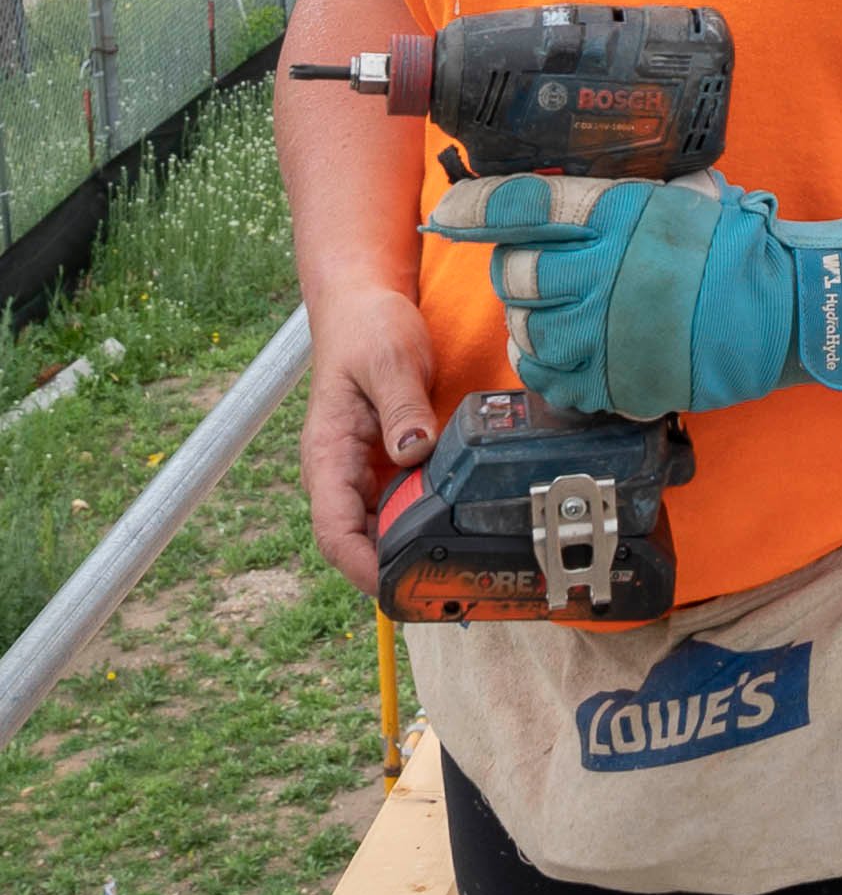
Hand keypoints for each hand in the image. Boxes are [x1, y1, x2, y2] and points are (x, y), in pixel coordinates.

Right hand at [300, 287, 439, 597]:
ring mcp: (365, 469)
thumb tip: (412, 451)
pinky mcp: (389, 460)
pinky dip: (426, 518)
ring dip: (413, 547)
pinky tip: (461, 526)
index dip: (360, 567)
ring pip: (384, 526)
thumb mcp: (390, 361)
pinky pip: (404, 501)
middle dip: (393, 569)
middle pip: (359, 540)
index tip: (395, 586)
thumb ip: (402, 407)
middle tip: (446, 588)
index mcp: (327, 456)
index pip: (332, 531)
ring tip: (460, 566)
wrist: (366, 307)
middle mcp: (341, 472)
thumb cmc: (369, 330)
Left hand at [430, 175, 841, 418]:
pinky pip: (550, 378)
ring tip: (560, 315)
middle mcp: (601, 272)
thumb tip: (547, 202)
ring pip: (526, 330)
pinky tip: (568, 352)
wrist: (785, 309)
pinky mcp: (614, 380)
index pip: (521, 205)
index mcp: (616, 216)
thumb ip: (611, 203)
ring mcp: (604, 332)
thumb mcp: (675, 199)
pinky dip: (549, 365)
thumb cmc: (733, 248)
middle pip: (514, 274)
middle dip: (516, 273)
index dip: (473, 208)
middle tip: (537, 274)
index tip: (446, 213)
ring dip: (532, 322)